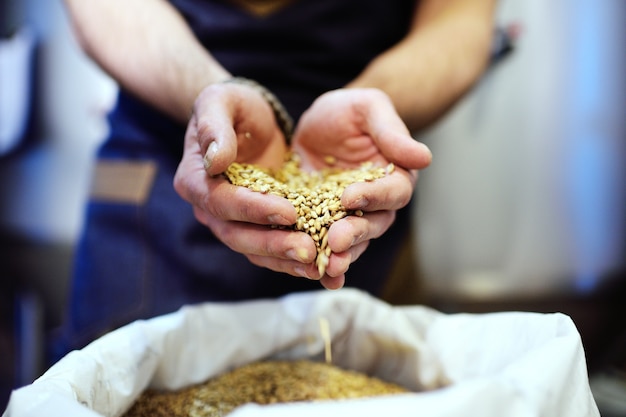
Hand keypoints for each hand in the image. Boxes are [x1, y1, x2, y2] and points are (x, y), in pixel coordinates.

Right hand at [173, 82, 319, 276]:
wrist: (248, 120)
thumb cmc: (233, 106)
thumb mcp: (220, 101)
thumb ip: (213, 126)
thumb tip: (215, 160)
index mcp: (195, 180)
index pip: (221, 202)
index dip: (253, 209)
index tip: (289, 212)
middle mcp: (208, 208)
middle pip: (237, 235)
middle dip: (273, 244)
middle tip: (309, 250)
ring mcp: (231, 221)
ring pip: (254, 249)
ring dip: (286, 258)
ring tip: (319, 263)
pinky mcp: (255, 226)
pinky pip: (270, 248)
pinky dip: (293, 259)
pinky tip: (321, 263)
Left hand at [291, 88, 431, 289]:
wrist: (316, 125)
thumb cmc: (348, 112)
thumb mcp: (367, 108)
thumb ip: (391, 132)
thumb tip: (424, 158)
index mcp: (395, 174)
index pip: (393, 190)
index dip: (373, 196)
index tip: (349, 197)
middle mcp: (378, 202)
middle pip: (374, 223)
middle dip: (356, 233)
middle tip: (336, 240)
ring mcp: (352, 217)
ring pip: (354, 241)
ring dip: (342, 255)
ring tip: (327, 267)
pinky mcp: (325, 225)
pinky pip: (327, 246)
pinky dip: (324, 261)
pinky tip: (318, 276)